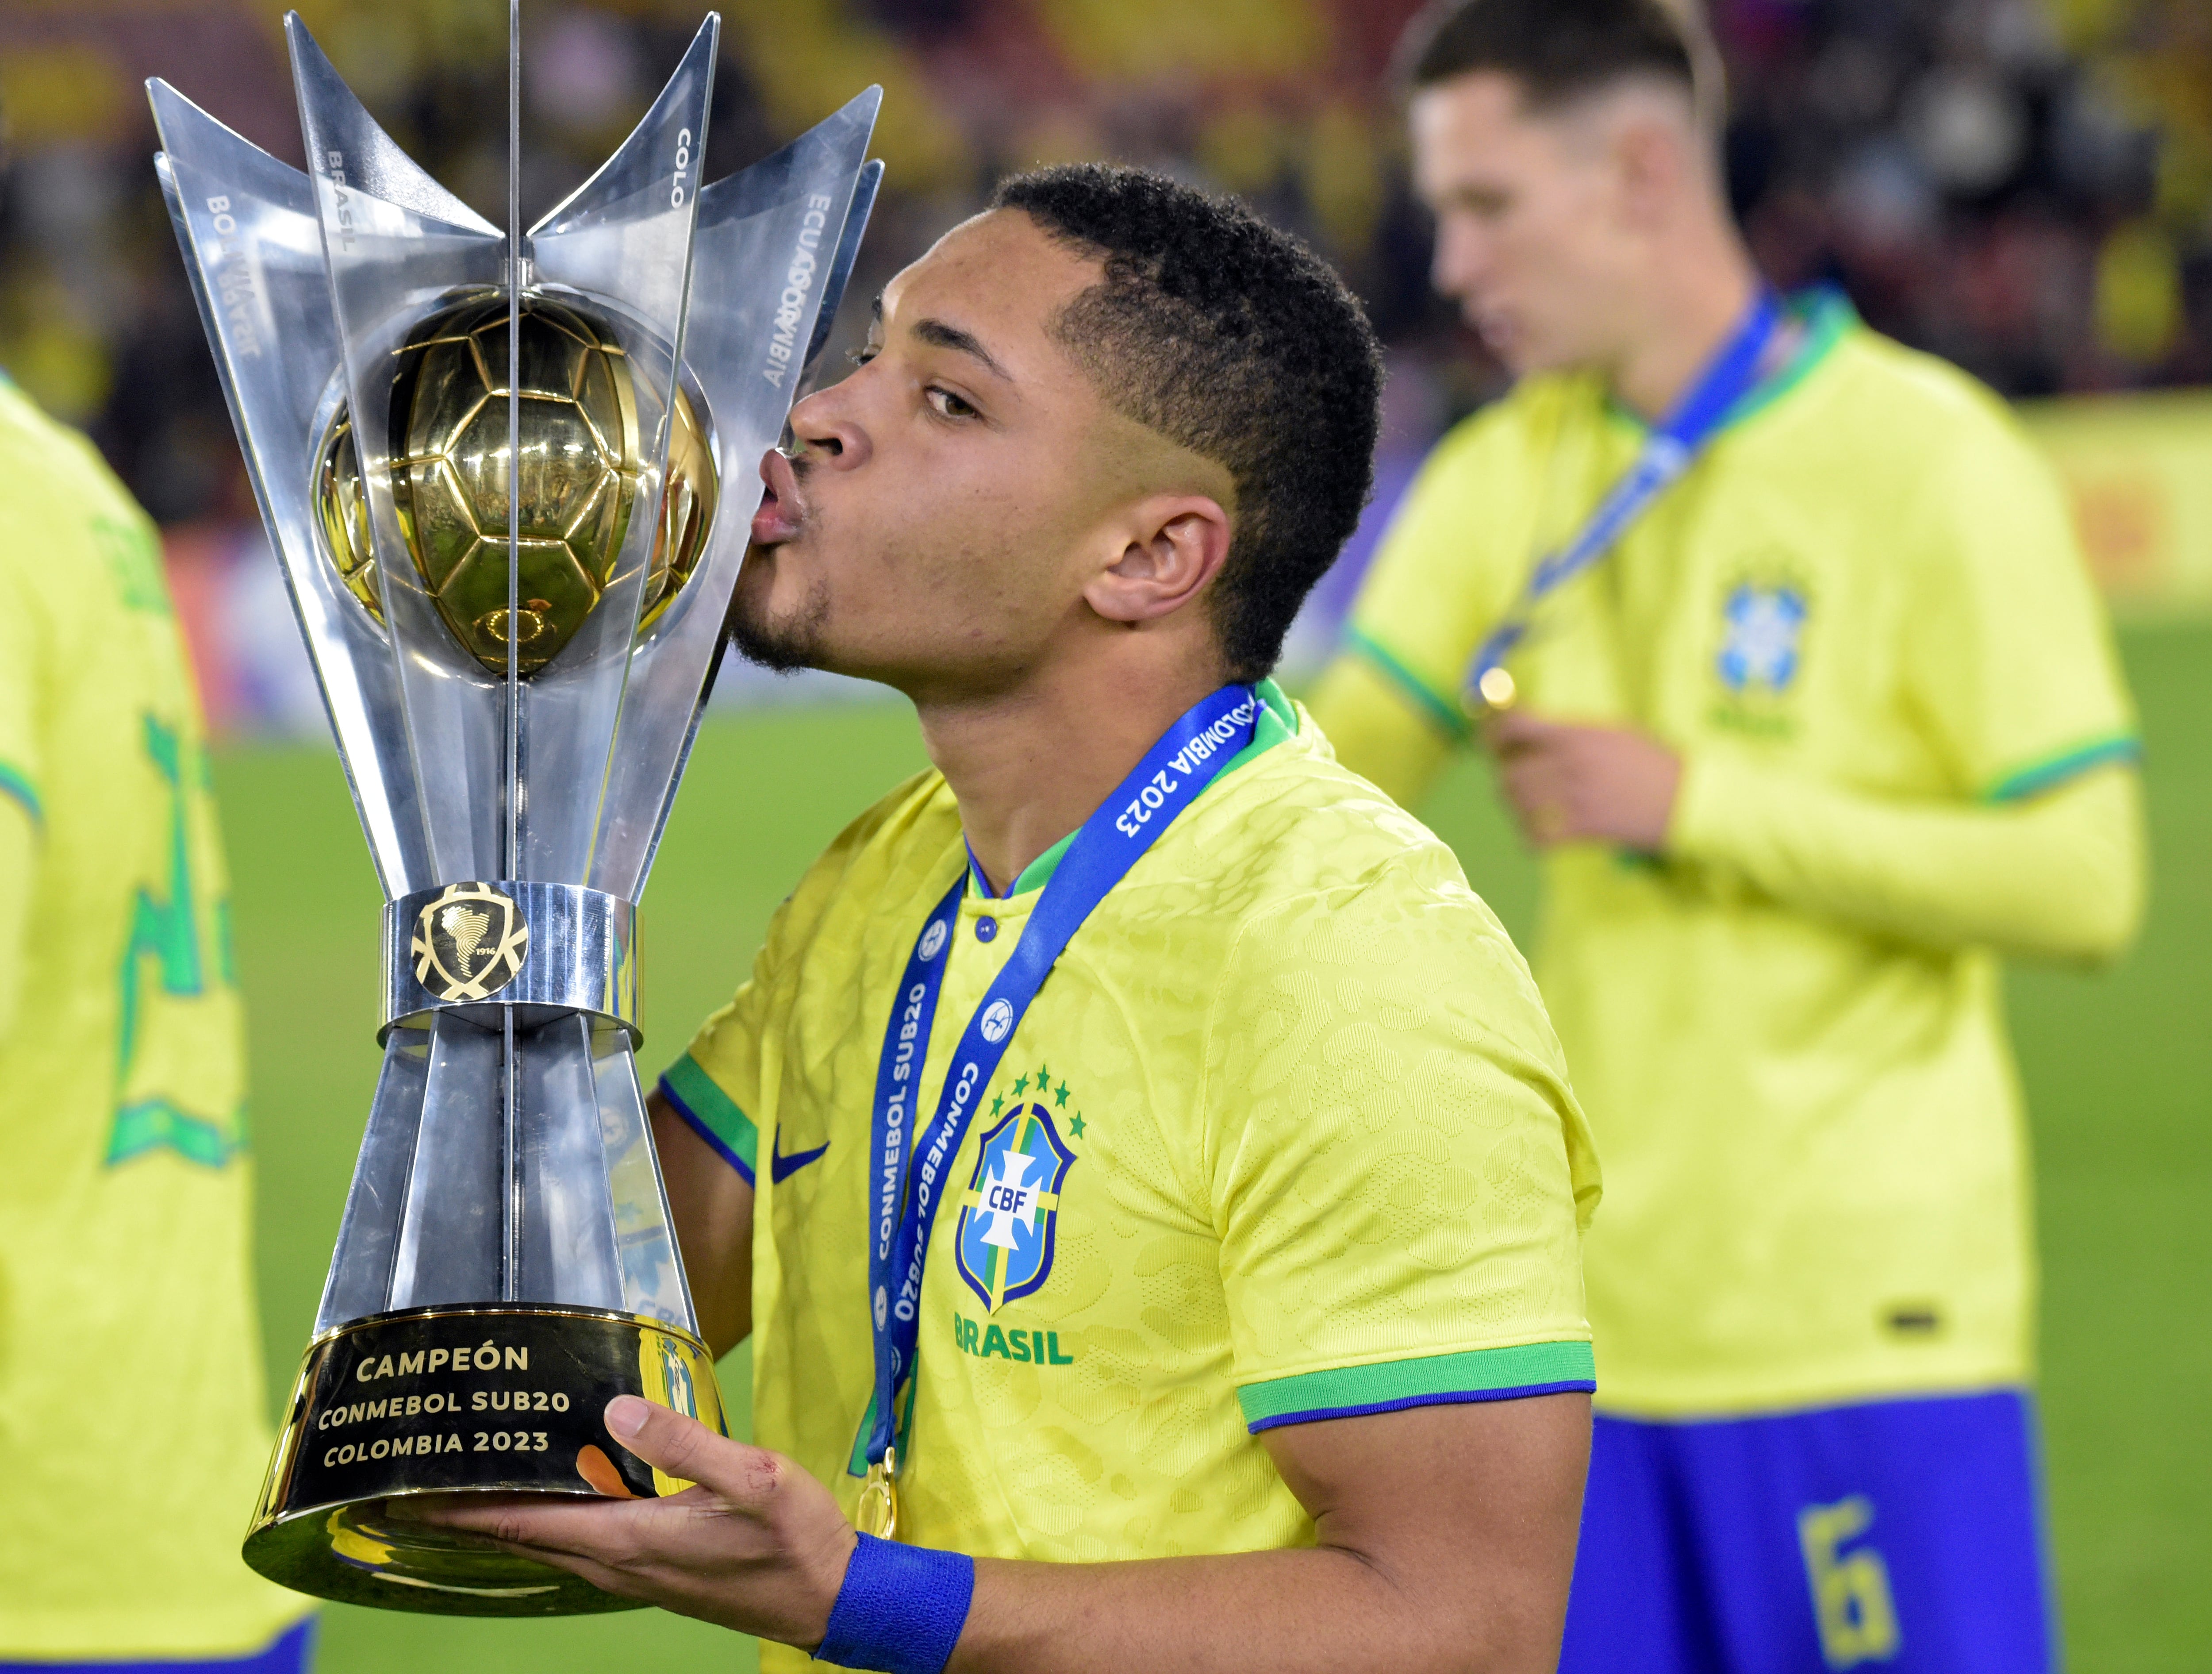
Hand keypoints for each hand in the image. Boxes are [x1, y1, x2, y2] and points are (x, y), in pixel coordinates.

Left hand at [390, 1395, 856, 1645]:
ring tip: (477, 1493)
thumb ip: (685, 1445)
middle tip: (425, 1486)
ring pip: (556, 1547)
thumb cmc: (796, 1540)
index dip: (466, 1513)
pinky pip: (586, 1550)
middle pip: (530, 1540)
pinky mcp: (660, 1575)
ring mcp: (641, 1575)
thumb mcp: (753, 1478)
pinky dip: (555, 1529)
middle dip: (474, 1516)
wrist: (834, 1599)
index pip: (529, 1526)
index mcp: (634, 1540)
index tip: (409, 1500)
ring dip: (512, 1525)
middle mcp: (624, 1564)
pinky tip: (561, 1509)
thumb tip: (616, 1413)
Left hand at [1485, 711, 1681, 852]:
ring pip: (1517, 804)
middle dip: (1505, 776)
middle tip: (1513, 780)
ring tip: (1529, 806)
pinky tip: (1541, 834)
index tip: (1493, 741)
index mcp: (1577, 735)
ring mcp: (1576, 798)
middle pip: (1508, 771)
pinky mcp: (1585, 830)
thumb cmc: (1652, 762)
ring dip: (1515, 806)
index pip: (1515, 726)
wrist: (1689, 798)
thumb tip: (1528, 730)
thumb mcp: (1613, 733)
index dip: (1495, 734)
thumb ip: (1570, 732)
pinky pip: (1536, 837)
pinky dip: (1531, 838)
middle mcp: (1571, 764)